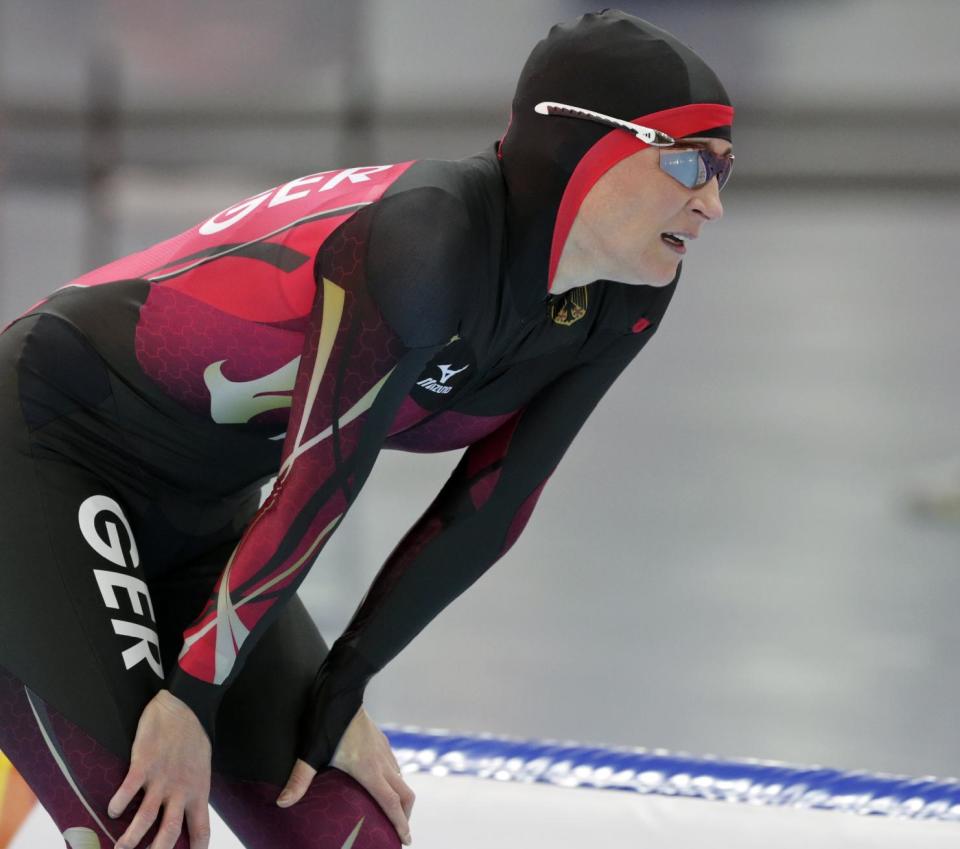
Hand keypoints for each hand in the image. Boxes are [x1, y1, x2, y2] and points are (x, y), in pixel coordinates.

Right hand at [108, 688, 211, 848]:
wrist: (182, 706)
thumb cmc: (192, 737)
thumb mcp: (201, 766)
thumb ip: (192, 789)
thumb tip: (185, 809)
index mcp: (198, 790)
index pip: (201, 828)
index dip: (197, 848)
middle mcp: (180, 789)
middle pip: (169, 832)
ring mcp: (161, 778)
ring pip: (146, 818)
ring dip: (131, 838)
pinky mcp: (144, 764)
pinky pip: (128, 789)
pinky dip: (118, 804)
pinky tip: (112, 811)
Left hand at [278, 706, 414, 845]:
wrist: (343, 686)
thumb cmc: (327, 718)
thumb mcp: (311, 750)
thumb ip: (300, 779)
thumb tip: (283, 803)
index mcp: (369, 769)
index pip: (391, 802)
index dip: (400, 823)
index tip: (406, 839)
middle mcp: (381, 760)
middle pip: (405, 793)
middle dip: (405, 814)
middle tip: (399, 830)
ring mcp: (382, 748)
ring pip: (400, 778)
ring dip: (399, 797)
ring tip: (389, 809)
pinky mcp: (379, 738)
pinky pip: (393, 764)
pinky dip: (393, 779)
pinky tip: (378, 779)